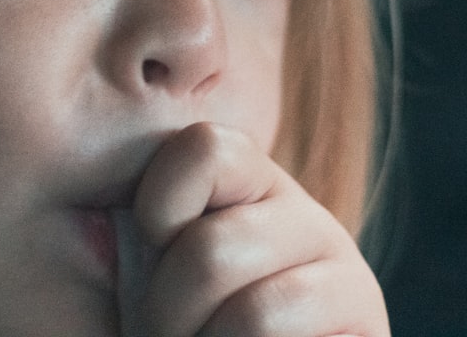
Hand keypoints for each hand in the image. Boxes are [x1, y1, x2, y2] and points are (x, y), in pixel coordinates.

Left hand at [132, 122, 389, 336]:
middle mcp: (306, 219)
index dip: (159, 209)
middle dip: (168, 312)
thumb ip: (147, 215)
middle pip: (212, 251)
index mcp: (248, 183)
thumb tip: (99, 183)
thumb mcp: (149, 259)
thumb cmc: (173, 322)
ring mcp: (345, 276)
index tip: (153, 249)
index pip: (204, 148)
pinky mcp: (368, 329)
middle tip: (171, 332)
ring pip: (252, 315)